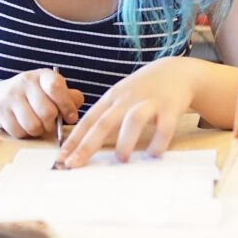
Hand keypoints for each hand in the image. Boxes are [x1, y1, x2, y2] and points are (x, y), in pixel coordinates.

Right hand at [0, 68, 83, 137]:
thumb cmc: (34, 96)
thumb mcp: (52, 91)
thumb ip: (69, 98)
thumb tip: (74, 111)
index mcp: (42, 75)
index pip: (56, 87)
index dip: (67, 105)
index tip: (71, 117)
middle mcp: (25, 82)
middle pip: (47, 112)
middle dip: (52, 124)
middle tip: (51, 124)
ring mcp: (11, 96)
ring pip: (34, 126)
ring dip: (39, 131)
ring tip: (38, 125)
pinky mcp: (1, 112)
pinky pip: (20, 132)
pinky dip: (25, 134)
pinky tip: (24, 126)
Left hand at [56, 57, 193, 167]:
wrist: (177, 72)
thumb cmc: (143, 91)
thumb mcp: (121, 97)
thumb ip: (105, 117)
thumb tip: (82, 146)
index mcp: (112, 98)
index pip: (88, 120)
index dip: (73, 140)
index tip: (60, 159)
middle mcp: (127, 100)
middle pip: (103, 122)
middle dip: (87, 145)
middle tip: (73, 164)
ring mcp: (149, 102)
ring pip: (133, 121)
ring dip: (125, 141)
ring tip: (120, 159)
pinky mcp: (170, 107)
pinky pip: (164, 126)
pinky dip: (159, 141)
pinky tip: (154, 153)